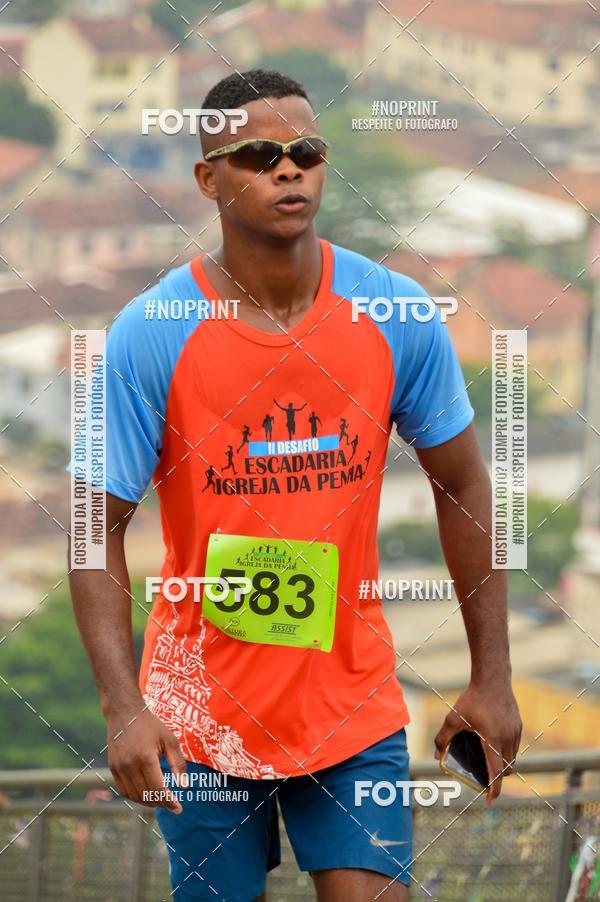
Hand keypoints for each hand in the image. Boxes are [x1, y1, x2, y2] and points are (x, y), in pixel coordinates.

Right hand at [107, 708, 186, 812]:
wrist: (125, 712)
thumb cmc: (151, 725)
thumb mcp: (170, 740)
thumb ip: (178, 763)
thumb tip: (184, 786)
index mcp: (145, 757)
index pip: (157, 789)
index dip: (169, 801)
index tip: (179, 809)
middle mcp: (130, 765)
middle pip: (146, 795)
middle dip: (160, 803)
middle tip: (171, 804)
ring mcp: (119, 768)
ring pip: (134, 796)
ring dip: (148, 802)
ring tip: (160, 800)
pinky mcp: (112, 768)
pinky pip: (124, 791)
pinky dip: (136, 797)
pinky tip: (146, 793)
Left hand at [433, 680, 521, 805]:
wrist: (493, 678)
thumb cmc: (473, 698)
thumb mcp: (454, 718)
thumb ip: (444, 738)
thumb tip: (437, 756)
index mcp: (493, 740)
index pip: (496, 772)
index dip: (494, 789)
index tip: (491, 801)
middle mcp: (508, 738)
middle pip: (506, 768)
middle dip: (497, 777)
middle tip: (485, 780)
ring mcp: (515, 732)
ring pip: (513, 758)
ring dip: (503, 765)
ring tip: (489, 764)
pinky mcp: (518, 725)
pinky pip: (515, 746)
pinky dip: (506, 751)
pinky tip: (494, 745)